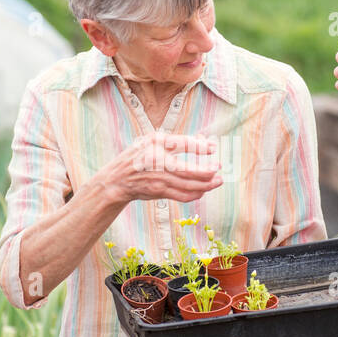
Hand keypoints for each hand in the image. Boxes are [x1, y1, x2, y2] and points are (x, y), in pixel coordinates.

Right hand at [100, 131, 222, 205]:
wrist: (118, 179)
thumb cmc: (139, 156)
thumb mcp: (154, 141)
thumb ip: (180, 141)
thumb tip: (206, 141)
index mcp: (156, 143)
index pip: (183, 143)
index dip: (200, 147)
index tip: (213, 148)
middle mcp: (157, 160)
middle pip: (189, 169)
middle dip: (208, 171)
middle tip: (219, 168)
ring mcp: (159, 179)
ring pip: (189, 185)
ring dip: (207, 184)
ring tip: (218, 180)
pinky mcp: (160, 192)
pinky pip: (183, 195)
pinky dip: (196, 193)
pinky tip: (204, 190)